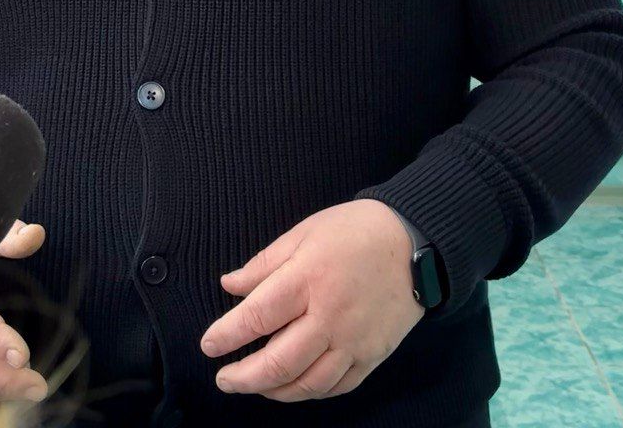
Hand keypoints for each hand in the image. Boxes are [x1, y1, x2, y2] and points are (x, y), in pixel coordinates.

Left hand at [199, 199, 424, 401]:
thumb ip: (265, 263)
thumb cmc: (355, 231)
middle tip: (224, 379)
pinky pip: (337, 387)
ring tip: (255, 386)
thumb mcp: (304, 232)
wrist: (414, 242)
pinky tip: (294, 386)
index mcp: (307, 278)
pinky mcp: (372, 355)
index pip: (257, 316)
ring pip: (308, 384)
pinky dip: (311, 392)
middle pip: (279, 362)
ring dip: (274, 391)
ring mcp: (353, 341)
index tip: (208, 345)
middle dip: (244, 377)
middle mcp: (329, 316)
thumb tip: (230, 285)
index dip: (227, 335)